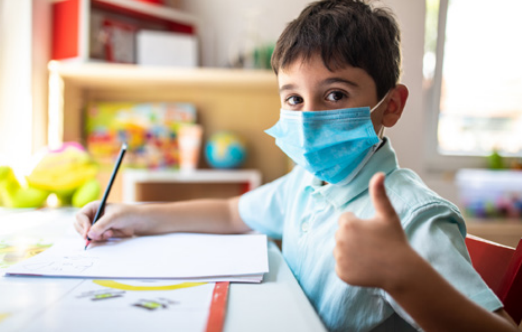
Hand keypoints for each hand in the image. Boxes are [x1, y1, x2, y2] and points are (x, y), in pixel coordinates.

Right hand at [74, 201, 142, 240]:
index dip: (83, 224)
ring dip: (97, 236)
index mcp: (93, 207)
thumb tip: (89, 234)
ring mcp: (95, 226)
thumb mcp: (114, 217)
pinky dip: (101, 239)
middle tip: (97, 236)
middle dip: (88, 233)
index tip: (88, 232)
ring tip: (109, 233)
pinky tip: (111, 234)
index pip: (80, 216)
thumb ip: (101, 225)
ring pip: (86, 235)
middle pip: (79, 227)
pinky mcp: (99, 233)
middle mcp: (91, 216)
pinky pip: (94, 239)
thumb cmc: (126, 214)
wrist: (136, 222)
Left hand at [333, 172, 414, 289]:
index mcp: (347, 224)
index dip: (359, 224)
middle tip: (372, 245)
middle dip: (353, 237)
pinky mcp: (341, 273)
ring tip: (369, 255)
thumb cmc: (395, 240)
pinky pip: (342, 266)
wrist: (401, 270)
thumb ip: (379, 193)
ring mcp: (339, 258)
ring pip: (341, 250)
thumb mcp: (387, 215)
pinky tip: (365, 267)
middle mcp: (339, 241)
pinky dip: (351, 267)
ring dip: (351, 252)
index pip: (345, 219)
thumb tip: (379, 173)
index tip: (372, 232)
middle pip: (341, 235)